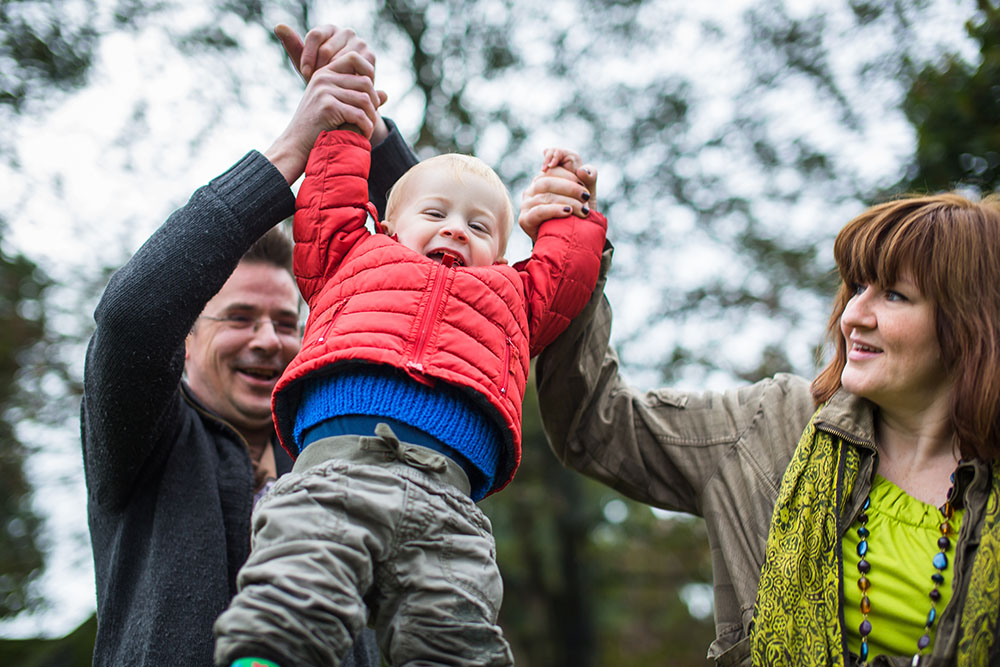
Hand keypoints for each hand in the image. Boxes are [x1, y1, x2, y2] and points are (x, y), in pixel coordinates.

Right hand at [264, 52, 385, 183]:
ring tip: (367, 129)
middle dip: (374, 103)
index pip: (354, 57)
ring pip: (365, 99)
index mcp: (324, 73)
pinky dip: (366, 127)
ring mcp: (324, 91)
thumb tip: (385, 94)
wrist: (297, 146)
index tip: (372, 96)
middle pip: (365, 82)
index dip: (369, 72)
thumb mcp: (339, 108)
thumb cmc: (318, 128)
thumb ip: (360, 99)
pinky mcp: (328, 106)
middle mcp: (323, 78)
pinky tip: (364, 135)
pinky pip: (359, 114)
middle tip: (371, 119)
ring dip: (371, 117)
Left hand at [275, 24, 373, 82]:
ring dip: (333, 77)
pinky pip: (355, 67)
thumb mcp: (305, 64)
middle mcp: (346, 32)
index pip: (315, 35)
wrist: (345, 97)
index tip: (305, 74)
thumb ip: (293, 46)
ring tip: (328, 89)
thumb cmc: (322, 79)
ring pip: (341, 59)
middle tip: (317, 85)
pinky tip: (342, 90)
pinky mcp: (370, 57)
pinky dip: (347, 80)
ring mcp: (360, 43)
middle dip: (319, 69)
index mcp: (329, 29)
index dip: (308, 56)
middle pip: (327, 49)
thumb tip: (278, 26)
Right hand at [518, 148, 596, 242]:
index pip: (551, 161)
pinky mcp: (525, 219)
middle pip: (548, 178)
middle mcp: (533, 187)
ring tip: (583, 210)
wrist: (571, 242)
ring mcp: (527, 203)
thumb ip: (589, 179)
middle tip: (586, 196)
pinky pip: (539, 210)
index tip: (579, 175)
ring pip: (545, 195)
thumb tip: (582, 170)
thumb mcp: (588, 195)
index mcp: (546, 176)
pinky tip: (567, 213)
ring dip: (568, 201)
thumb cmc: (579, 215)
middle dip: (570, 186)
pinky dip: (555, 210)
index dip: (562, 161)